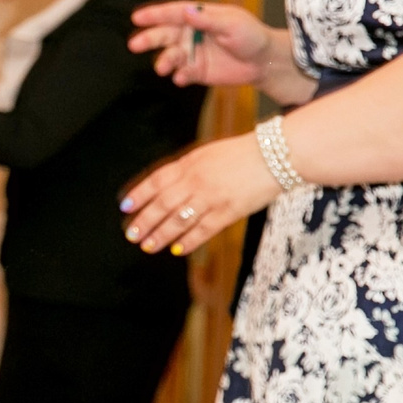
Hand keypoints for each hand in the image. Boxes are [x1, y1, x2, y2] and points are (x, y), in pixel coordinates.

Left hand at [120, 133, 279, 257]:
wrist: (277, 155)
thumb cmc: (243, 153)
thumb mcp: (208, 153)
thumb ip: (187, 169)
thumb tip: (165, 185)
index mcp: (189, 163)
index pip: (156, 181)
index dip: (139, 195)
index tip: (126, 207)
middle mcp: (196, 181)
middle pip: (162, 204)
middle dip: (144, 220)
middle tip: (131, 234)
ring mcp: (211, 197)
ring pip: (179, 220)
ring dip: (161, 235)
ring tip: (148, 246)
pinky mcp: (228, 211)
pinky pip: (203, 229)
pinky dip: (189, 241)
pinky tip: (178, 249)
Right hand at [128, 0, 280, 90]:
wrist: (264, 62)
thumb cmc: (251, 36)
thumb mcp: (232, 24)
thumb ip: (208, 20)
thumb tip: (186, 13)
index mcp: (200, 17)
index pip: (174, 13)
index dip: (155, 15)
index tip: (137, 18)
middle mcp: (192, 33)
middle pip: (165, 34)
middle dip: (149, 39)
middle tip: (135, 45)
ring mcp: (193, 53)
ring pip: (170, 55)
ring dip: (164, 61)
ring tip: (162, 68)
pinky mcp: (196, 71)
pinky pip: (182, 73)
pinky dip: (179, 76)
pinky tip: (181, 78)